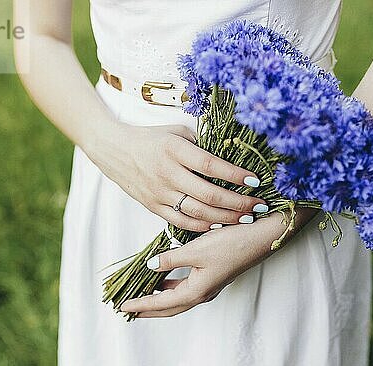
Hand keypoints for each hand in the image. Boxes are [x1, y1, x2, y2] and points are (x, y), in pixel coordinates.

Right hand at [88, 121, 267, 231]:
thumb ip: (201, 145)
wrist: (114, 150)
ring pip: (198, 212)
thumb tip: (232, 158)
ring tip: (246, 218)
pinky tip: (220, 225)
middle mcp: (167, 173)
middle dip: (238, 202)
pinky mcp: (154, 207)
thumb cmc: (151, 139)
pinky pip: (182, 221)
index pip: (211, 165)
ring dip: (226, 218)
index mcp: (174, 150)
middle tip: (259, 205)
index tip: (255, 180)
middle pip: (209, 194)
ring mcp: (159, 193)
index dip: (235, 175)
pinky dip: (203, 226)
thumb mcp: (176, 132)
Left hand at [119, 209, 318, 317]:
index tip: (122, 307)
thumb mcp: (197, 249)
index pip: (162, 303)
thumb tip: (151, 266)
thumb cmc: (232, 242)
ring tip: (142, 295)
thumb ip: (172, 259)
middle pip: (169, 307)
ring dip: (159, 298)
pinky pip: (186, 287)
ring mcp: (210, 285)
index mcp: (197, 291)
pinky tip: (165, 277)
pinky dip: (171, 287)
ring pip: (178, 298)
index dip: (141, 305)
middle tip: (129, 309)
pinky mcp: (214, 275)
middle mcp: (203, 292)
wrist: (263, 235)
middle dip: (148, 309)